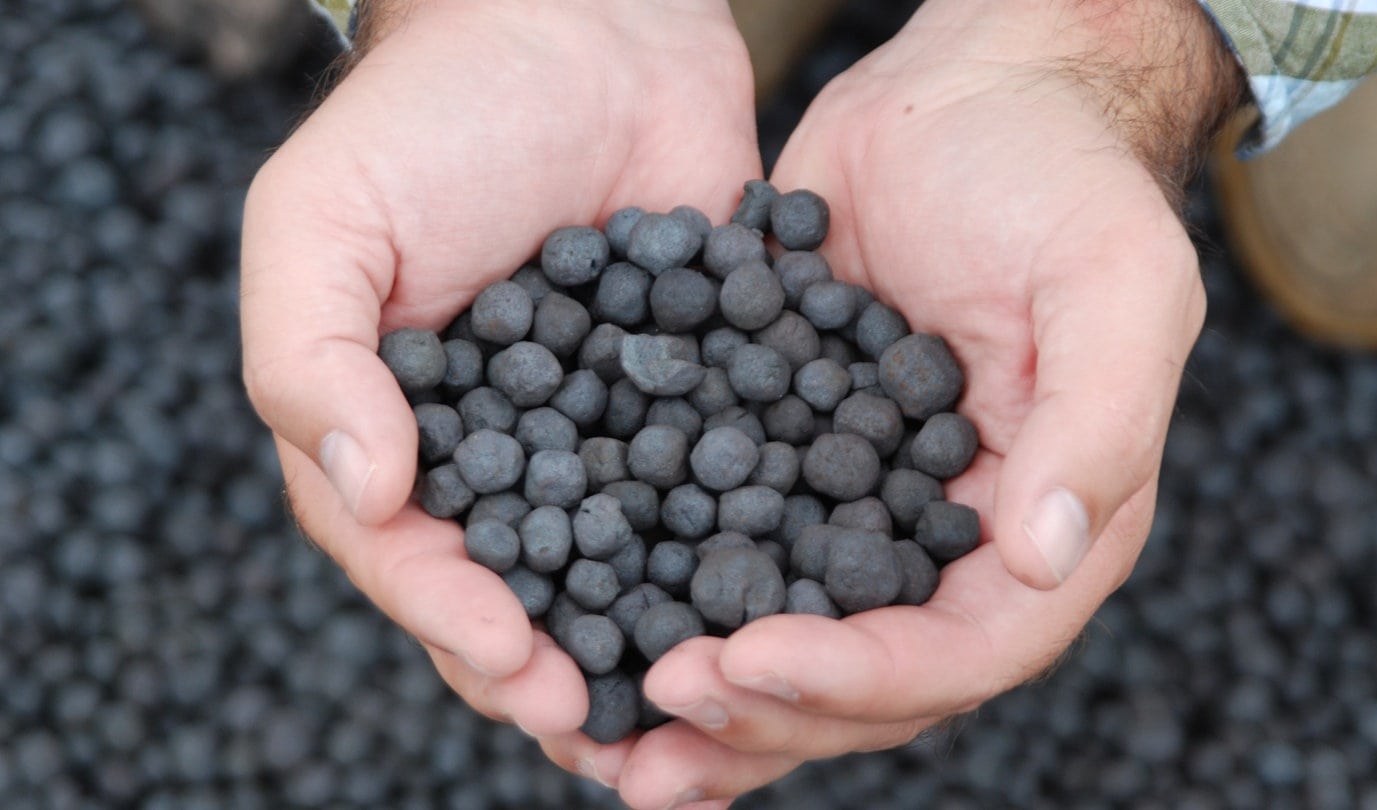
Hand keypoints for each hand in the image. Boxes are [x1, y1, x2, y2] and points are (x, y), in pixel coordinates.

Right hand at [239, 0, 760, 767]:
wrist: (581, 24)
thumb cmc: (432, 115)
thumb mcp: (323, 221)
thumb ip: (310, 357)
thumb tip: (366, 490)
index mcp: (405, 438)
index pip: (417, 560)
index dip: (458, 622)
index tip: (517, 665)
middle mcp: (510, 457)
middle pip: (529, 593)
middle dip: (564, 673)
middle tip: (613, 742)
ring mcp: (611, 433)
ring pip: (634, 568)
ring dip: (661, 651)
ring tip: (705, 728)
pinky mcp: (706, 394)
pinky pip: (726, 486)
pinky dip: (751, 555)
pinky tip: (790, 612)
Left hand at [600, 1, 1243, 804]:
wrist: (965, 94)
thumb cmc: (1057, 176)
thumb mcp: (1114, 283)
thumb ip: (1094, 424)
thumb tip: (1042, 558)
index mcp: (1045, 524)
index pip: (964, 648)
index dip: (861, 677)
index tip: (749, 660)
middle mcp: (955, 542)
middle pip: (869, 677)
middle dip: (763, 709)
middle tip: (656, 706)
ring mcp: (866, 508)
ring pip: (792, 637)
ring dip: (709, 696)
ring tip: (611, 731)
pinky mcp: (790, 460)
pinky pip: (733, 549)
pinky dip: (669, 596)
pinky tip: (596, 618)